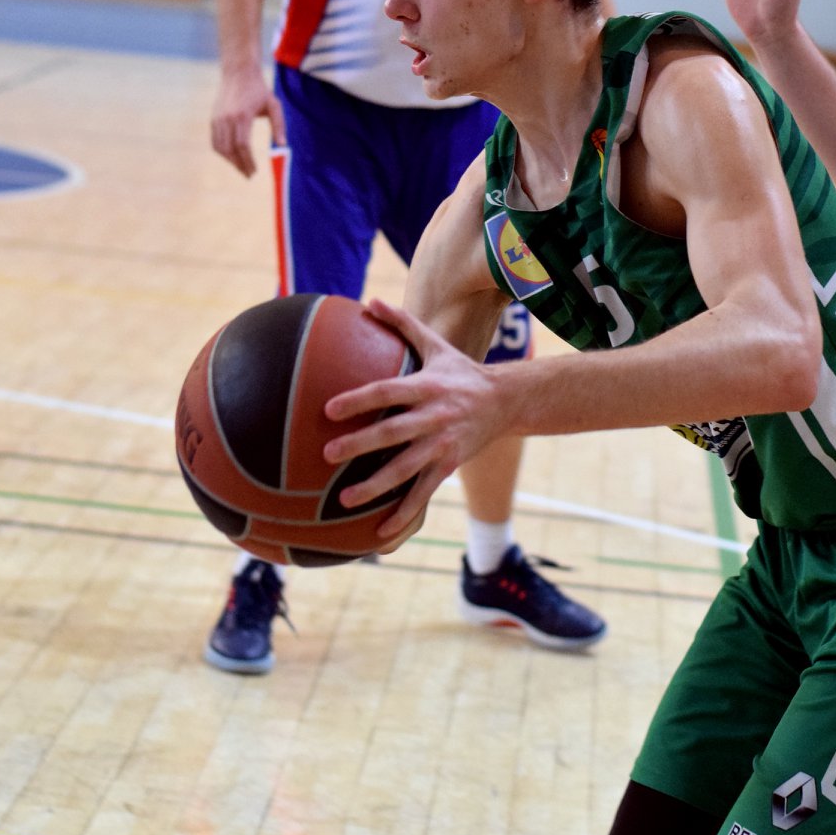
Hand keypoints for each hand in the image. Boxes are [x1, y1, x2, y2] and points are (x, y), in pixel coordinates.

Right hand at [209, 68, 286, 177]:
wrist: (238, 73)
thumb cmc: (259, 90)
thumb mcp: (274, 105)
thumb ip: (279, 125)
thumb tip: (282, 146)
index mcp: (242, 116)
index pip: (242, 146)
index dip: (247, 161)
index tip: (254, 171)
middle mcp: (227, 118)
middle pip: (230, 150)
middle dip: (239, 165)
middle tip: (248, 175)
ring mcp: (217, 119)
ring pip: (220, 147)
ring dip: (230, 161)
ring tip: (241, 168)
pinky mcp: (213, 118)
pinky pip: (215, 141)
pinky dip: (222, 152)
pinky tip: (232, 157)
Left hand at [322, 299, 507, 539]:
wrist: (507, 401)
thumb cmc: (460, 371)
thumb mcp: (436, 345)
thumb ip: (402, 323)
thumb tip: (368, 301)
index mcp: (427, 386)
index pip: (388, 391)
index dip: (359, 399)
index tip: (329, 409)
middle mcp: (435, 416)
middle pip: (394, 432)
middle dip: (361, 444)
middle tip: (328, 454)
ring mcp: (443, 445)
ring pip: (406, 469)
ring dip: (376, 486)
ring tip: (345, 499)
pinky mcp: (449, 466)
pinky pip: (424, 493)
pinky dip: (403, 513)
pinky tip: (379, 533)